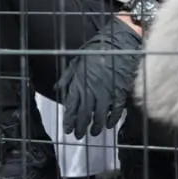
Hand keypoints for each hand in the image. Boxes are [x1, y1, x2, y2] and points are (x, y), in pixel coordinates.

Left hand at [56, 17, 143, 138]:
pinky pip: (116, 110)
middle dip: (80, 127)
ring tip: (93, 133)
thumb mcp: (76, 61)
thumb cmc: (96, 50)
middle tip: (79, 136)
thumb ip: (67, 77)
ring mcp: (107, 92)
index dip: (69, 120)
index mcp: (79, 82)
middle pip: (84, 114)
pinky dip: (113, 119)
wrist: (118, 43)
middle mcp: (91, 90)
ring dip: (96, 126)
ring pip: (100, 115)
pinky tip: (109, 125)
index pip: (71, 106)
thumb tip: (57, 88)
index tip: (68, 129)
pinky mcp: (120, 92)